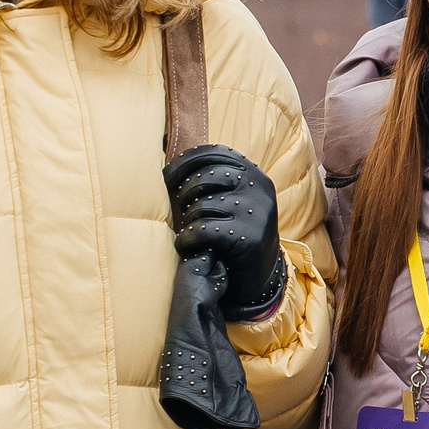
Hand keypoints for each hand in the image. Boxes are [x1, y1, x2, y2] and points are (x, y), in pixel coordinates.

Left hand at [164, 144, 287, 321]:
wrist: (261, 275)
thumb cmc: (236, 232)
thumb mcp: (234, 200)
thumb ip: (214, 181)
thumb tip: (168, 170)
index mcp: (254, 173)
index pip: (214, 153)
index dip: (185, 162)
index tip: (167, 177)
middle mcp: (258, 188)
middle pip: (204, 178)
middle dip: (185, 194)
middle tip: (183, 211)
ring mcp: (256, 213)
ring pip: (201, 206)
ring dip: (188, 221)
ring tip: (192, 232)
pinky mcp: (248, 238)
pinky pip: (202, 230)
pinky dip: (188, 239)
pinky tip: (189, 245)